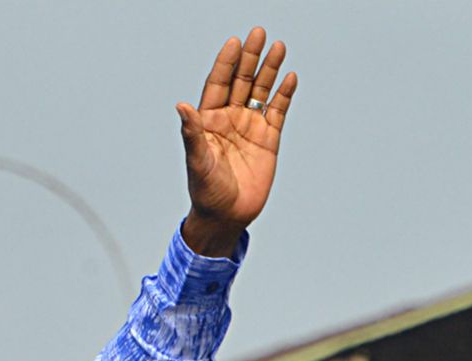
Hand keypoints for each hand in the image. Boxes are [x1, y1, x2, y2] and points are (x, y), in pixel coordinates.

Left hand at [179, 28, 298, 254]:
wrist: (227, 216)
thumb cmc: (206, 191)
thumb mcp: (197, 162)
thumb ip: (191, 133)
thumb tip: (181, 105)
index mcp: (209, 119)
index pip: (219, 83)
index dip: (227, 63)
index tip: (235, 42)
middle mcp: (230, 118)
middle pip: (242, 81)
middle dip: (250, 57)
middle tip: (259, 33)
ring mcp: (250, 127)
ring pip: (261, 92)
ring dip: (269, 70)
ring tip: (279, 47)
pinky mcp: (269, 140)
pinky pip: (277, 112)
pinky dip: (284, 95)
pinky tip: (290, 78)